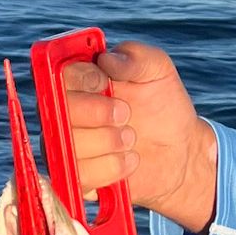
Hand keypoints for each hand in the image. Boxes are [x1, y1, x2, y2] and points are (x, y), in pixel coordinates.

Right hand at [61, 41, 217, 234]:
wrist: (179, 150)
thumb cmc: (163, 104)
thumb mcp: (158, 70)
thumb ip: (136, 56)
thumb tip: (107, 58)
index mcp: (77, 81)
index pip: (58, 75)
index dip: (81, 80)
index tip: (104, 83)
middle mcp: (63, 112)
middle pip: (56, 111)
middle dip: (95, 113)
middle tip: (125, 114)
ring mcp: (65, 146)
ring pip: (67, 145)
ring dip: (106, 142)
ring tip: (131, 138)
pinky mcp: (74, 178)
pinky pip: (78, 176)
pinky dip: (109, 168)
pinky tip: (130, 160)